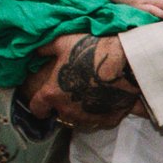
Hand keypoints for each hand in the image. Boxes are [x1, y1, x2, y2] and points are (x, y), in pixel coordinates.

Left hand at [16, 33, 139, 129]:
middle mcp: (68, 110)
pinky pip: (101, 120)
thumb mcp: (62, 42)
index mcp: (52, 93)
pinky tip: (107, 101)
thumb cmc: (91, 50)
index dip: (40, 105)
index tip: (45, 102)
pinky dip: (102, 113)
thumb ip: (45, 49)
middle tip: (74, 90)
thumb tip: (37, 51)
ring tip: (91, 96)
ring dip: (82, 111)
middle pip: (60, 115)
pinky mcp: (109, 119)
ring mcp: (89, 117)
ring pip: (80, 120)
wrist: (126, 60)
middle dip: (64, 105)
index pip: (37, 109)